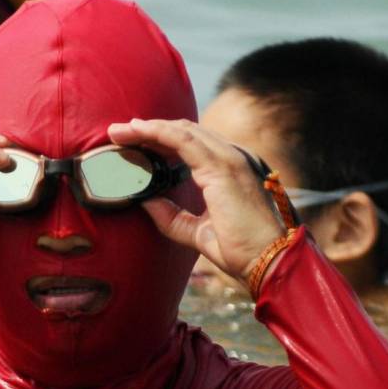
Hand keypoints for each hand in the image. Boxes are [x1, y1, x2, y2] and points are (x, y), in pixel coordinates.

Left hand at [107, 118, 285, 285]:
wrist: (269, 260)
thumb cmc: (242, 250)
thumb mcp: (198, 232)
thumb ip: (172, 216)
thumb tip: (146, 202)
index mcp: (229, 171)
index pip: (191, 145)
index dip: (161, 140)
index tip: (133, 142)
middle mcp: (231, 158)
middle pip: (184, 132)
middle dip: (150, 130)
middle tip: (118, 132)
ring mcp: (229, 159)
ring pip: (181, 131)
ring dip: (148, 128)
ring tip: (119, 131)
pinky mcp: (222, 167)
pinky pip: (183, 140)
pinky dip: (158, 133)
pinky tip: (138, 132)